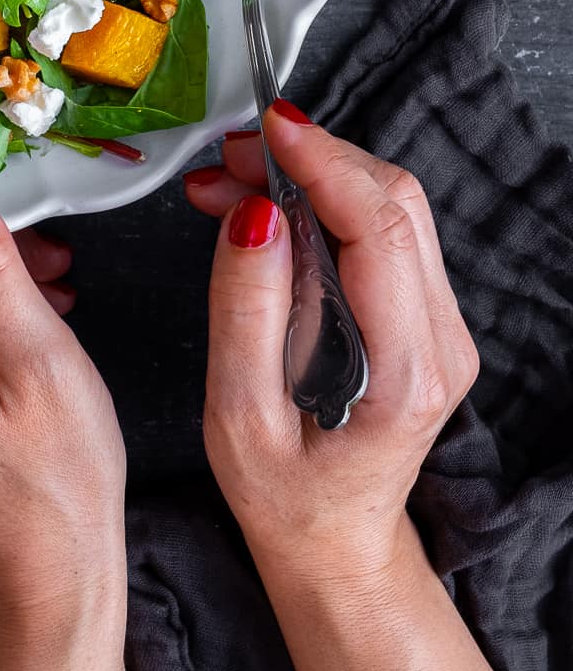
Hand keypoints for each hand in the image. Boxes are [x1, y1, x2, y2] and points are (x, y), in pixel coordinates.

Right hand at [183, 103, 479, 590]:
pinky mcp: (422, 314)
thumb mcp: (238, 416)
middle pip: (394, 201)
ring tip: (231, 178)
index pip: (379, 228)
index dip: (324, 163)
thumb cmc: (284, 496)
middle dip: (310, 157)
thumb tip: (253, 213)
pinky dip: (323, 200)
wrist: (332, 541)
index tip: (269, 129)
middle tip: (230, 156)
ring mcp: (440, 326)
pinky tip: (265, 207)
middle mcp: (440, 343)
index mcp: (404, 371)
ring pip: (391, 204)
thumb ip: (245, 309)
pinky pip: (382, 229)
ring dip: (313, 173)